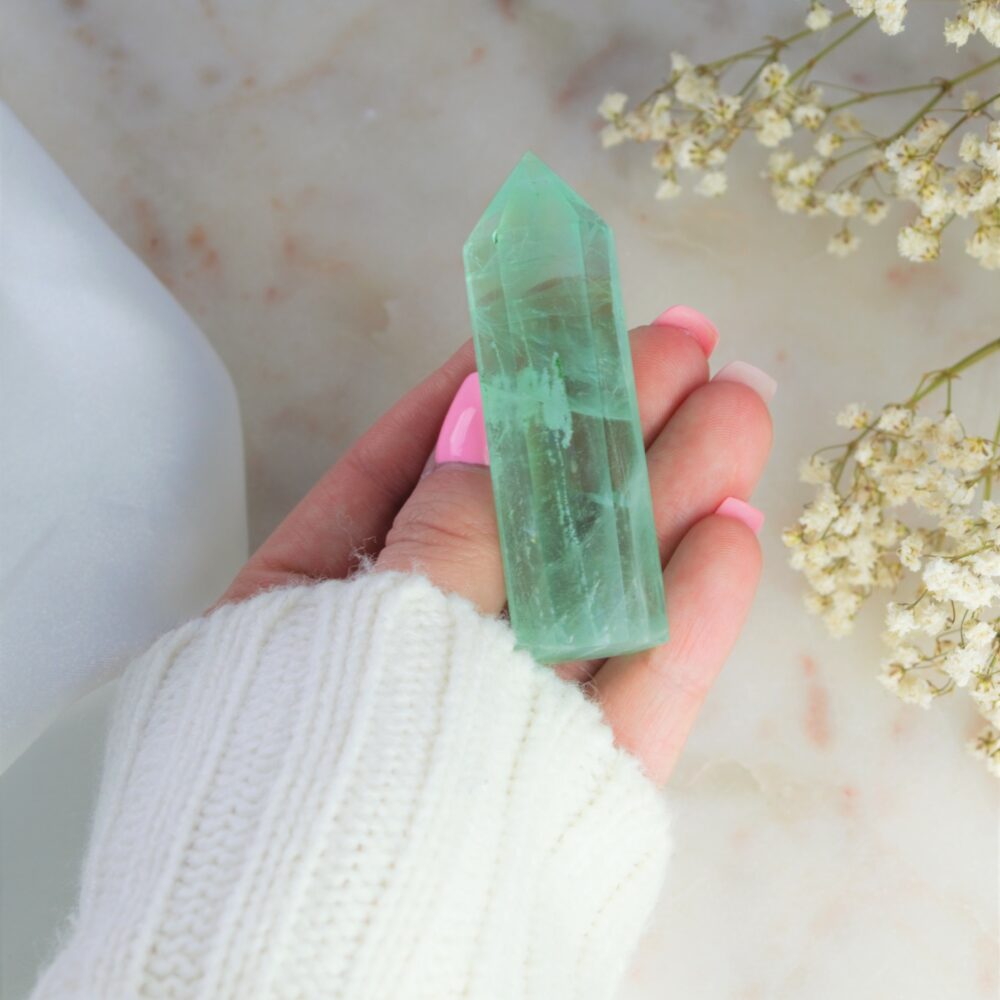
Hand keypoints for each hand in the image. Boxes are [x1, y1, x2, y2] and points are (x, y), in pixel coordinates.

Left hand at [221, 307, 772, 784]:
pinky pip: (629, 686)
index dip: (482, 385)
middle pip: (519, 518)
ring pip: (592, 590)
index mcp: (308, 605)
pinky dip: (683, 611)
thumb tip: (506, 422)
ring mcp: (490, 713)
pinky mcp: (564, 784)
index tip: (547, 319)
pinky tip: (734, 532)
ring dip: (669, 500)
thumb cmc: (298, 797)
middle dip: (601, 426)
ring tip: (740, 409)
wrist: (314, 996)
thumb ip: (444, 530)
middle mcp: (404, 651)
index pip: (402, 465)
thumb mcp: (357, 635)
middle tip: (682, 343)